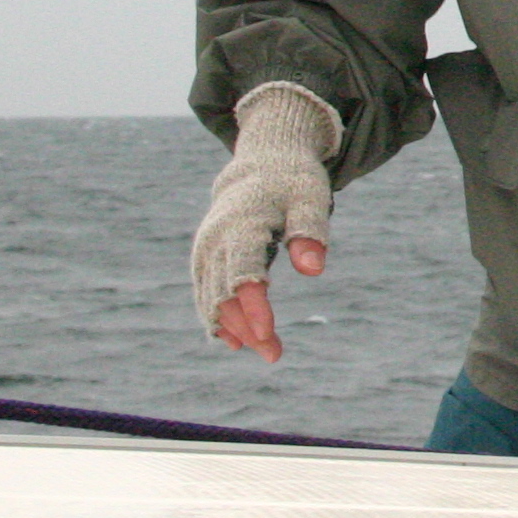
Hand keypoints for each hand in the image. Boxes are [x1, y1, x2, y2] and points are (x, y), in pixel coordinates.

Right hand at [190, 82, 340, 360]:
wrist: (263, 162)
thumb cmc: (293, 182)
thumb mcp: (311, 198)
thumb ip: (310, 231)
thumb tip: (313, 270)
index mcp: (242, 223)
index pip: (243, 271)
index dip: (253, 305)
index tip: (268, 334)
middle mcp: (216, 238)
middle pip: (224, 292)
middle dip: (247, 327)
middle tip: (275, 354)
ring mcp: (206, 248)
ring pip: (211, 296)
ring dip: (234, 327)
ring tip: (265, 351)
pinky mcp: (205, 255)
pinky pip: (205, 292)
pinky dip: (216, 316)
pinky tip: (234, 340)